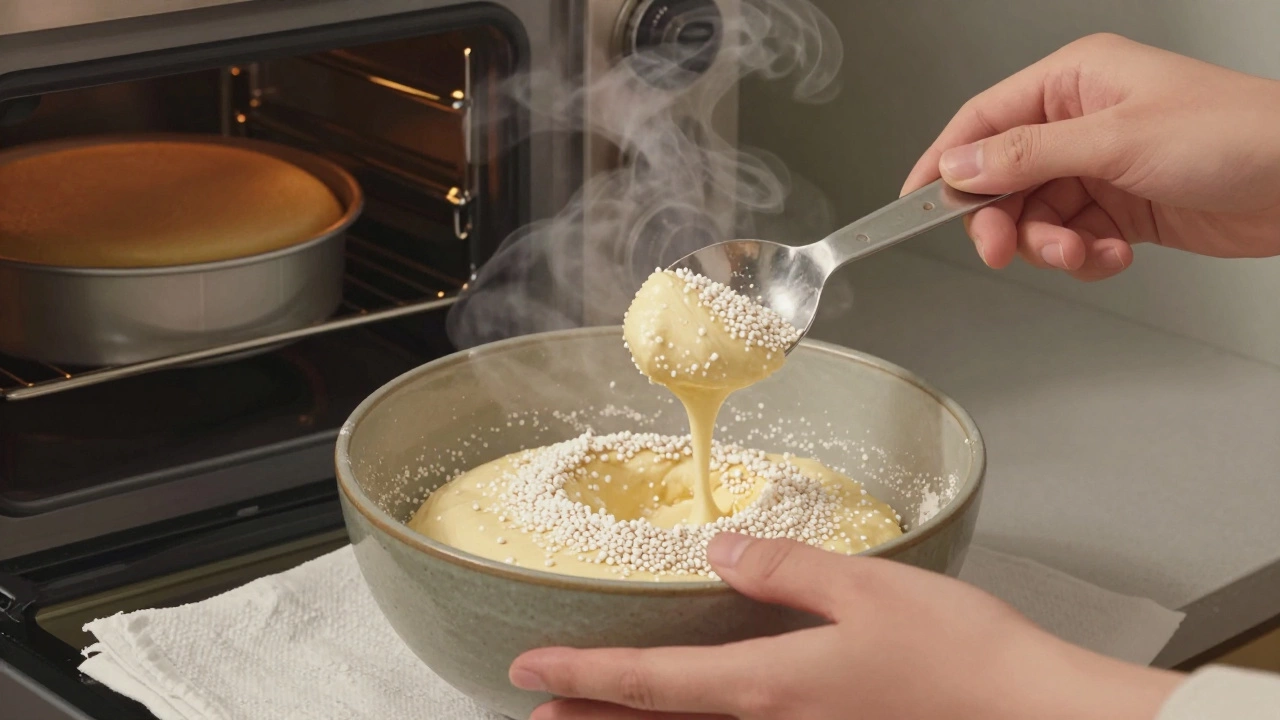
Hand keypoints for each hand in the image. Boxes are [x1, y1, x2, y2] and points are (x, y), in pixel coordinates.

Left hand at [509, 533, 1182, 719]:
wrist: (1033, 719)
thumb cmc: (960, 657)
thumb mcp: (868, 590)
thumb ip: (785, 570)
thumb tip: (722, 552)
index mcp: (771, 687)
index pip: (652, 681)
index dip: (584, 673)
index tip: (527, 666)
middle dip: (591, 717)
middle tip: (534, 708)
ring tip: (587, 719)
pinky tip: (697, 719)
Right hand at [901, 33, 1279, 280]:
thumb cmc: (1236, 135)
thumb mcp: (1117, 141)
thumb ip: (1028, 156)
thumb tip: (960, 164)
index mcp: (1073, 82)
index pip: (983, 121)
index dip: (944, 163)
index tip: (914, 204)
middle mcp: (1080, 121)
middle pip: (1002, 179)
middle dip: (1004, 221)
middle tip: (1005, 250)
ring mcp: (1100, 166)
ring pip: (1036, 217)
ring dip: (1051, 246)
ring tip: (1083, 252)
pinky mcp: (1120, 208)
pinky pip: (1072, 239)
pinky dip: (1085, 257)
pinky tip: (1116, 254)